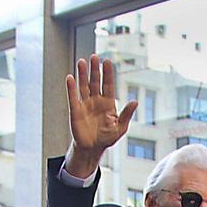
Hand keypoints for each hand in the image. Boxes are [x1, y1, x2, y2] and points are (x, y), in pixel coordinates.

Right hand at [64, 55, 137, 176]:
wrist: (92, 149)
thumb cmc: (107, 138)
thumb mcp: (120, 128)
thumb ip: (127, 114)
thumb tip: (135, 102)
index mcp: (108, 103)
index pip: (108, 84)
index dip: (108, 73)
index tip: (107, 62)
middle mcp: (96, 100)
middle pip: (95, 81)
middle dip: (95, 69)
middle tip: (94, 57)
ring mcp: (85, 104)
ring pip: (83, 86)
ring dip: (82, 74)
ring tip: (82, 62)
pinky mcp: (75, 111)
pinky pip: (73, 97)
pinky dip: (71, 88)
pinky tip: (70, 78)